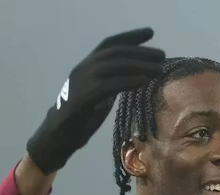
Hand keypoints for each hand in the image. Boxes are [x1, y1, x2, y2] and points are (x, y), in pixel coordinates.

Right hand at [26, 27, 164, 174]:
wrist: (59, 136)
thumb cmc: (80, 118)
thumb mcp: (100, 95)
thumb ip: (113, 83)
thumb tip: (137, 76)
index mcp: (87, 65)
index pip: (109, 44)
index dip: (130, 37)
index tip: (150, 33)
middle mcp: (84, 68)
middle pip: (114, 52)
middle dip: (140, 51)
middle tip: (161, 55)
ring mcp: (82, 81)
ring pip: (113, 65)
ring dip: (138, 65)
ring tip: (158, 69)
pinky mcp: (84, 97)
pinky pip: (109, 84)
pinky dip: (128, 81)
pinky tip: (143, 82)